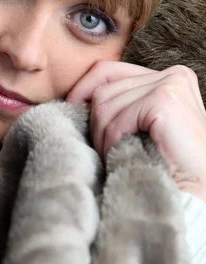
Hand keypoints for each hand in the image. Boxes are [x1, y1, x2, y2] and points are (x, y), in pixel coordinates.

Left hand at [66, 61, 205, 201]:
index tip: (71, 110)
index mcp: (168, 77)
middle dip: (96, 123)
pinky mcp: (164, 100)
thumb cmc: (167, 165)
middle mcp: (173, 74)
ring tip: (116, 157)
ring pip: (105, 104)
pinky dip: (113, 142)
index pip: (108, 70)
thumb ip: (121, 105)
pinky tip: (124, 156)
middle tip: (105, 151)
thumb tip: (75, 98)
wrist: (197, 194)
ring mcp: (170, 84)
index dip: (83, 89)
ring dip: (104, 137)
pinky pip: (117, 119)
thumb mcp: (140, 127)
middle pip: (104, 88)